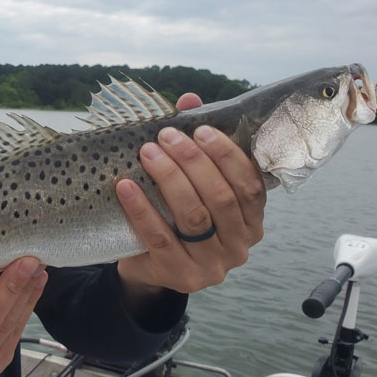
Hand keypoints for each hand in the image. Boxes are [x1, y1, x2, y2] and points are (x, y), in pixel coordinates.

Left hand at [115, 94, 265, 293]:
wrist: (149, 268)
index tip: (200, 129)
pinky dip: (142, 210)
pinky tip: (125, 187)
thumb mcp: (190, 185)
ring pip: (194, 217)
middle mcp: (239, 246)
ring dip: (169, 179)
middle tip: (166, 136)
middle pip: (221, 198)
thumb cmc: (175, 217)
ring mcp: (213, 266)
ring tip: (147, 153)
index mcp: (251, 221)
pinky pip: (160, 238)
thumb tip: (190, 100)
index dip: (226, 154)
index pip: (249, 184)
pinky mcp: (182, 277)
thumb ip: (196, 145)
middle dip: (193, 162)